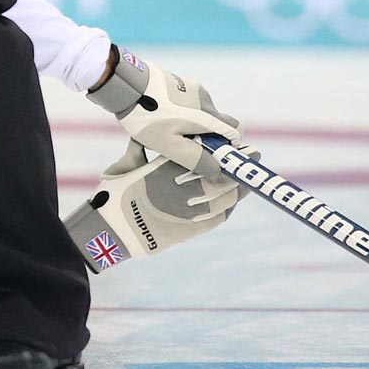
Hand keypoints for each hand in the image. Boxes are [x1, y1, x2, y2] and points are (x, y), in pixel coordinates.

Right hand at [64, 140, 243, 270]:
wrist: (115, 231)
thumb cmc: (115, 197)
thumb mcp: (122, 169)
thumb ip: (136, 152)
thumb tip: (141, 137)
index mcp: (167, 172)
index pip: (203, 158)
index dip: (223, 151)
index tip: (236, 144)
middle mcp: (181, 190)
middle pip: (220, 176)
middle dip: (238, 165)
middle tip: (253, 155)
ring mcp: (190, 212)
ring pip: (225, 197)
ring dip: (239, 186)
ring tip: (247, 178)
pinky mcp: (192, 229)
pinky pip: (219, 217)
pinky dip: (228, 207)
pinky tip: (233, 200)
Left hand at [88, 47, 243, 174]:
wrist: (125, 85)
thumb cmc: (147, 118)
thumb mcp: (169, 145)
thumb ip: (194, 158)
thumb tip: (217, 170)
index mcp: (207, 114)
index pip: (235, 130)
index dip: (229, 146)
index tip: (213, 156)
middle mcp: (205, 98)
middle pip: (218, 122)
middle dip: (207, 137)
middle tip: (184, 147)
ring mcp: (192, 87)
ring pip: (201, 112)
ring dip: (192, 124)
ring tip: (167, 132)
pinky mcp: (178, 82)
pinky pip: (188, 102)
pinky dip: (182, 113)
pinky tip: (161, 118)